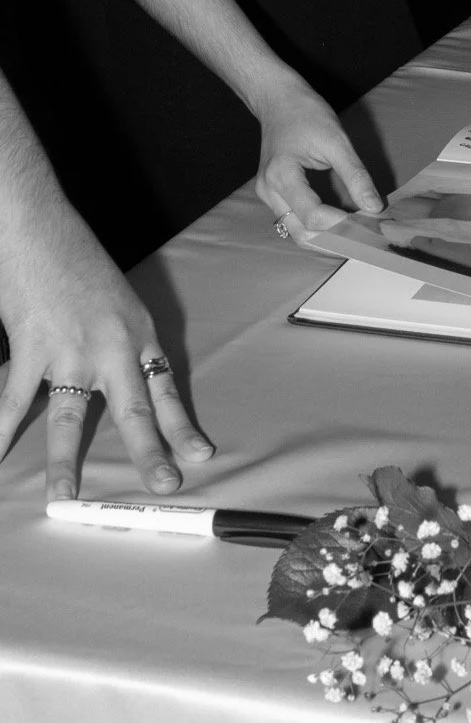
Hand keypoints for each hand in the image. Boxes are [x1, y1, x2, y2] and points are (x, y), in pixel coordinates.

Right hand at [0, 216, 213, 499]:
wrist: (35, 227)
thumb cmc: (74, 257)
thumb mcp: (118, 300)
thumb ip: (120, 343)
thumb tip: (113, 381)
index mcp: (138, 334)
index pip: (165, 390)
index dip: (181, 426)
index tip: (199, 455)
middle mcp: (111, 347)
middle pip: (134, 411)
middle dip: (149, 453)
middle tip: (164, 486)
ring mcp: (69, 351)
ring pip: (69, 417)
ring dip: (64, 461)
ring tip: (64, 496)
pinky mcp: (30, 347)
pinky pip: (11, 399)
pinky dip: (0, 430)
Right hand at [255, 87, 382, 231]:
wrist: (277, 99)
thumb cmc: (305, 113)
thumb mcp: (337, 141)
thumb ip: (355, 176)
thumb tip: (374, 207)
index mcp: (282, 175)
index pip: (313, 215)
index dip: (342, 224)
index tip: (369, 223)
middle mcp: (269, 190)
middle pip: (301, 232)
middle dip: (334, 240)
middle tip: (364, 238)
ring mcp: (268, 195)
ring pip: (296, 231)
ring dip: (326, 237)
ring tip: (355, 234)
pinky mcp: (274, 195)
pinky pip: (295, 220)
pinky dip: (317, 227)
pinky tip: (340, 224)